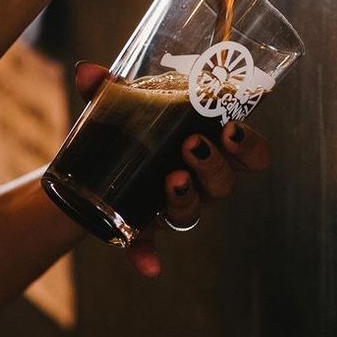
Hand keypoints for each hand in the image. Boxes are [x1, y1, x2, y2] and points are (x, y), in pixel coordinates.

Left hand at [75, 62, 270, 277]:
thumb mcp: (120, 101)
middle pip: (226, 181)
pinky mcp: (145, 226)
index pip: (248, 149)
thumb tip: (88, 71)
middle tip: (192, 146)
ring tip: (171, 179)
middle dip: (214, 165)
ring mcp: (175, 204)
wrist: (92, 160)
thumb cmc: (129, 123)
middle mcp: (200, 177)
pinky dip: (146, 254)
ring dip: (187, 197)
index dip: (249, 144)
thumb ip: (108, 85)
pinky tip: (147, 265)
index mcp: (209, 142)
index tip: (231, 128)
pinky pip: (149, 245)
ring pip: (194, 209)